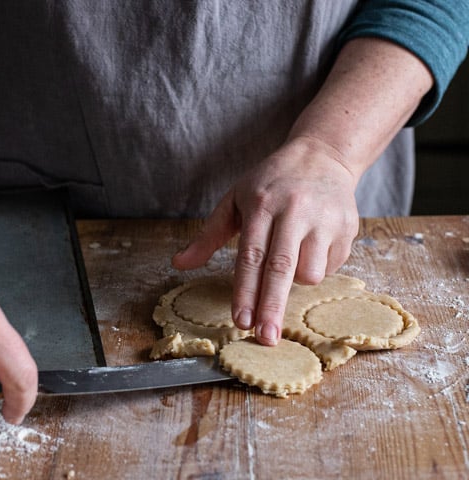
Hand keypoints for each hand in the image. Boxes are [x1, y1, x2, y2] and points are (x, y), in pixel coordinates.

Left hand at [172, 136, 358, 345]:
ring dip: (296, 281)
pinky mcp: (347, 227)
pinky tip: (311, 246)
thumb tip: (178, 263)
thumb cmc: (269, 183)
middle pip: (281, 268)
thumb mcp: (233, 200)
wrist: (322, 155)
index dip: (245, 291)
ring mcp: (325, 219)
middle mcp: (294, 210)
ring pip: (311, 273)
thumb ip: (207, 236)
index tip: (240, 321)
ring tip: (290, 260)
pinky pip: (331, 267)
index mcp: (262, 204)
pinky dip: (317, 267)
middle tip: (265, 339)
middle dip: (272, 306)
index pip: (251, 255)